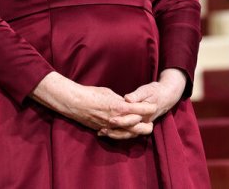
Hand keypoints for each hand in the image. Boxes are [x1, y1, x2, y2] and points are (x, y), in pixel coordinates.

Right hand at [31, 72, 156, 139]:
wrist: (74, 103)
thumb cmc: (91, 93)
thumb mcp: (108, 93)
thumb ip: (118, 100)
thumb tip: (126, 103)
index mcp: (118, 106)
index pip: (138, 109)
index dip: (147, 108)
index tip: (153, 106)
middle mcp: (115, 118)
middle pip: (135, 126)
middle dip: (145, 125)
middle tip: (151, 123)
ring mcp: (109, 126)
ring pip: (127, 133)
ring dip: (135, 131)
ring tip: (141, 129)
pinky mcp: (102, 130)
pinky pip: (115, 134)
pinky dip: (122, 134)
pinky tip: (126, 133)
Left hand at [99, 69, 186, 139]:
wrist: (166, 96)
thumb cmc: (155, 92)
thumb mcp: (146, 90)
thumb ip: (137, 95)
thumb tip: (127, 99)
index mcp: (145, 114)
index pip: (132, 121)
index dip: (121, 121)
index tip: (110, 120)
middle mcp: (143, 122)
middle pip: (129, 132)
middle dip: (115, 132)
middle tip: (102, 130)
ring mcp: (141, 125)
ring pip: (128, 135)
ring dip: (115, 135)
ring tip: (101, 132)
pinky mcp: (138, 125)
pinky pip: (127, 132)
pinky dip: (117, 133)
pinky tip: (105, 131)